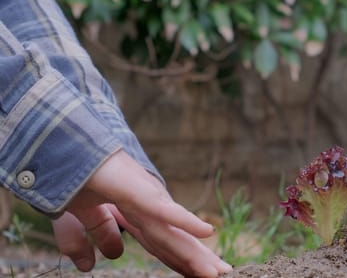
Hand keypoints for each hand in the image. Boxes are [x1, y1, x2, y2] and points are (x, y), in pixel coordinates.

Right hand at [51, 150, 231, 276]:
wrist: (61, 144)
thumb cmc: (72, 174)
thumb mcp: (78, 217)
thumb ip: (91, 236)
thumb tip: (91, 265)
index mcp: (135, 211)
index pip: (161, 242)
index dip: (178, 260)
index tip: (197, 275)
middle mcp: (146, 205)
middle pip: (174, 240)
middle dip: (195, 260)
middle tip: (222, 274)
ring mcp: (144, 195)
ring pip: (173, 232)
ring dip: (195, 253)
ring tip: (218, 270)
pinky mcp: (136, 188)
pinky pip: (162, 209)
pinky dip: (184, 221)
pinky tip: (206, 231)